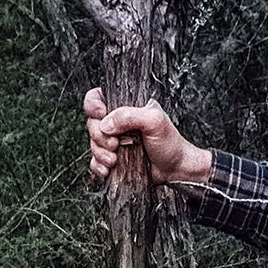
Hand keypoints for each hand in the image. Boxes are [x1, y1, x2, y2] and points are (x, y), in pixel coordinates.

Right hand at [84, 88, 213, 184]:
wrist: (175, 169)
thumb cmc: (170, 143)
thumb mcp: (154, 121)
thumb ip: (129, 116)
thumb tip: (105, 124)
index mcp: (125, 107)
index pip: (97, 98)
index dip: (92, 106)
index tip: (101, 115)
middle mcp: (117, 123)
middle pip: (92, 124)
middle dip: (100, 137)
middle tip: (116, 145)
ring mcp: (113, 141)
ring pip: (92, 144)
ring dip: (100, 154)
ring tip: (116, 160)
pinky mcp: (112, 159)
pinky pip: (94, 162)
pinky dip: (98, 166)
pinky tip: (109, 169)